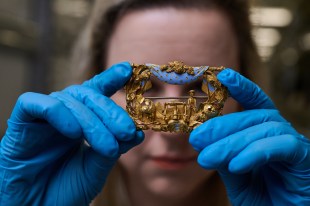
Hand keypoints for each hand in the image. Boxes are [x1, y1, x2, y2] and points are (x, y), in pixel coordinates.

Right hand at [0, 62, 143, 204]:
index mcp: (80, 122)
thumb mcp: (97, 168)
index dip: (110, 79)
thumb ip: (114, 147)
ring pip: (66, 100)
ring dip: (91, 121)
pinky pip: (35, 104)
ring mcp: (41, 119)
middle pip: (86, 95)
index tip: (128, 71)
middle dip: (110, 111)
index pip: (95, 93)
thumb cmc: (66, 191)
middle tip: (126, 131)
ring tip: (105, 145)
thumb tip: (137, 131)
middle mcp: (62, 116)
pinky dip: (58, 113)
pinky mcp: (20, 124)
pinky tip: (73, 132)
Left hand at [189, 69, 309, 204]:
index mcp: (265, 134)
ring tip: (207, 158)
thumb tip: (201, 138)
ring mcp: (295, 145)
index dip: (241, 87)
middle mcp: (282, 133)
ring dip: (232, 143)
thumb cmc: (262, 199)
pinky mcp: (306, 159)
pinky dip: (256, 152)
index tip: (222, 75)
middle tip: (196, 139)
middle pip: (253, 116)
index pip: (255, 103)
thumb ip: (223, 155)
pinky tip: (236, 166)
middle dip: (221, 126)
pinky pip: (282, 146)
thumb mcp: (235, 175)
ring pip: (264, 129)